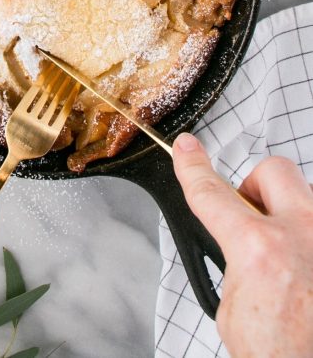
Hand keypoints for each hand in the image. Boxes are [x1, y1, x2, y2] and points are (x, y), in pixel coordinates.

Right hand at [173, 133, 312, 357]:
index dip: (192, 167)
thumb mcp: (231, 310)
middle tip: (250, 218)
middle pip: (272, 171)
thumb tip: (242, 244)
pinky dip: (305, 240)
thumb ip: (235, 260)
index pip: (213, 193)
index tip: (186, 149)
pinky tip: (302, 269)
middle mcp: (302, 235)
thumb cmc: (279, 353)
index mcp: (260, 249)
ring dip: (287, 217)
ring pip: (303, 196)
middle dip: (255, 188)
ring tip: (283, 257)